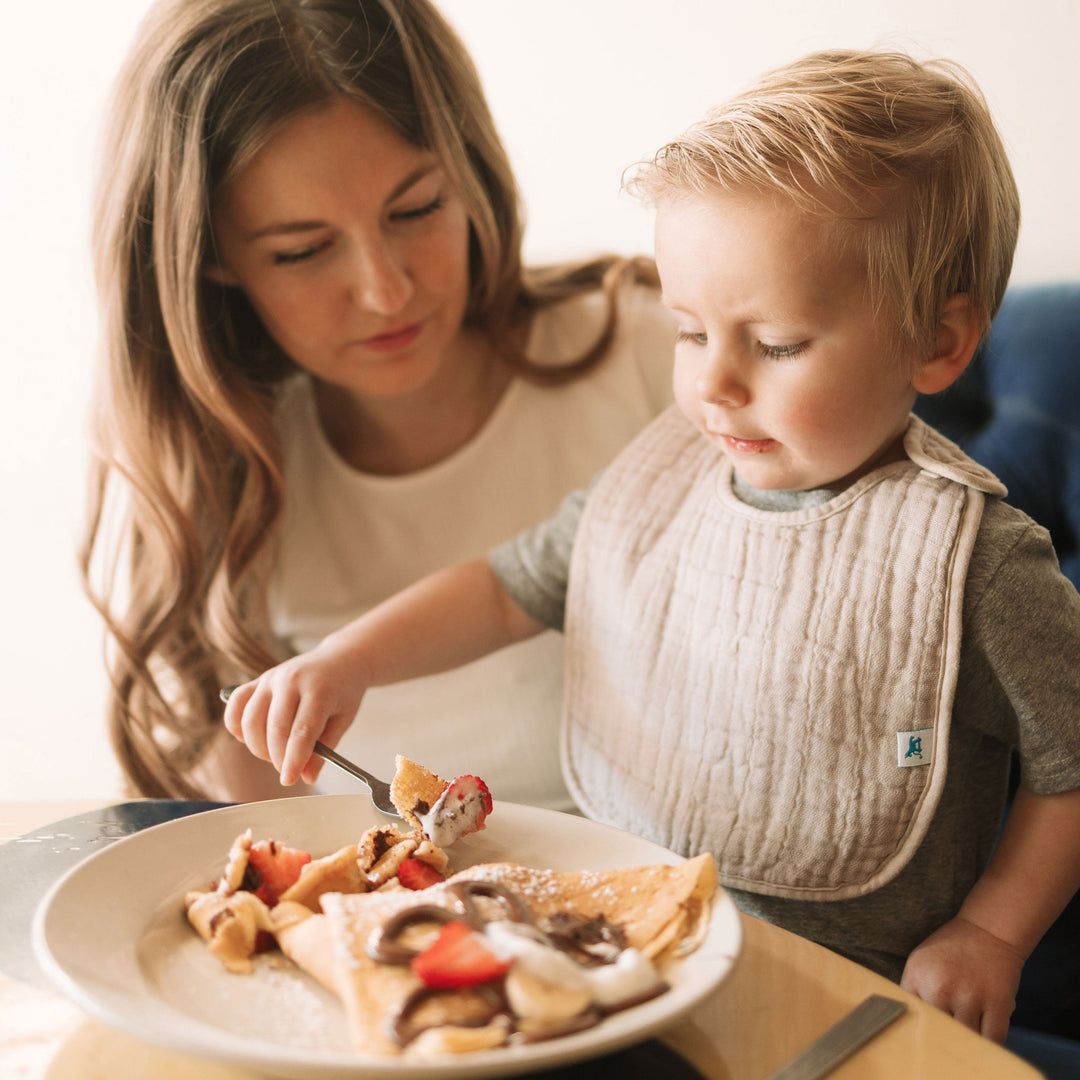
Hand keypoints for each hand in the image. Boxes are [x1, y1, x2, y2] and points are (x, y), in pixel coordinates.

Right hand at [222, 641, 368, 785]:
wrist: (340, 659)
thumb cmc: (343, 691)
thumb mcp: (343, 720)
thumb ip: (324, 749)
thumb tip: (306, 776)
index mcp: (319, 690)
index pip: (302, 731)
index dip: (293, 760)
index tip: (289, 780)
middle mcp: (292, 680)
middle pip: (275, 729)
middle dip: (277, 758)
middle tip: (287, 769)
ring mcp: (271, 678)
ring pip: (251, 720)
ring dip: (258, 747)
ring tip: (274, 754)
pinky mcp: (258, 679)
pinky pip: (236, 704)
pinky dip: (237, 725)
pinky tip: (249, 737)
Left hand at [900, 915, 1023, 1041]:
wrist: (987, 931)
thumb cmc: (950, 949)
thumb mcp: (920, 963)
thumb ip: (913, 991)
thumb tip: (910, 1022)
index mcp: (918, 977)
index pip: (911, 1015)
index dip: (918, 1027)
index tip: (923, 1034)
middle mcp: (940, 988)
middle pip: (938, 1032)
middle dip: (942, 1037)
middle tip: (946, 1036)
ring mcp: (970, 997)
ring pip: (965, 1039)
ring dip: (967, 1040)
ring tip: (965, 1032)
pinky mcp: (998, 1004)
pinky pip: (993, 1040)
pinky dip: (989, 1043)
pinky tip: (984, 1034)